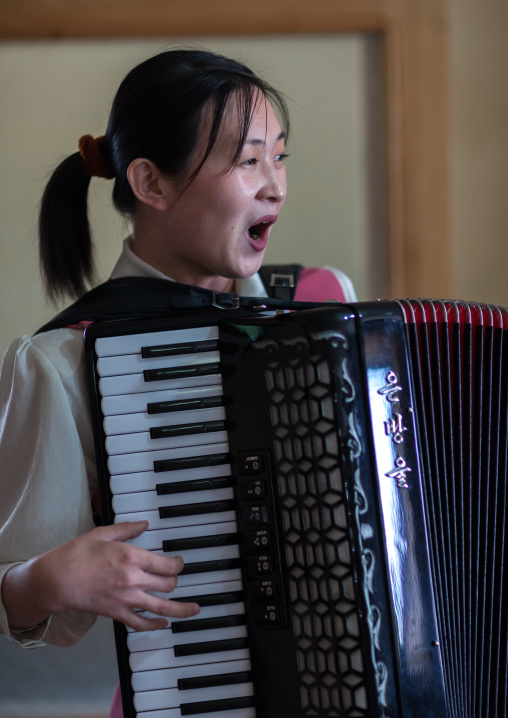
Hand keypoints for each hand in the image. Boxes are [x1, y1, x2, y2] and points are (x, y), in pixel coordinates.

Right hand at [3, 521, 198, 631]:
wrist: (56, 580)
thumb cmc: (76, 555)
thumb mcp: (103, 534)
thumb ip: (127, 529)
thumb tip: (145, 524)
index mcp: (132, 557)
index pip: (168, 565)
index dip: (178, 564)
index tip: (178, 562)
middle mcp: (133, 579)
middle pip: (167, 584)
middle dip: (175, 580)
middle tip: (175, 577)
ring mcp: (126, 599)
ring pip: (161, 607)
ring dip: (181, 609)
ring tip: (194, 609)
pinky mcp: (116, 613)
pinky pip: (141, 623)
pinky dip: (155, 625)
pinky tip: (164, 624)